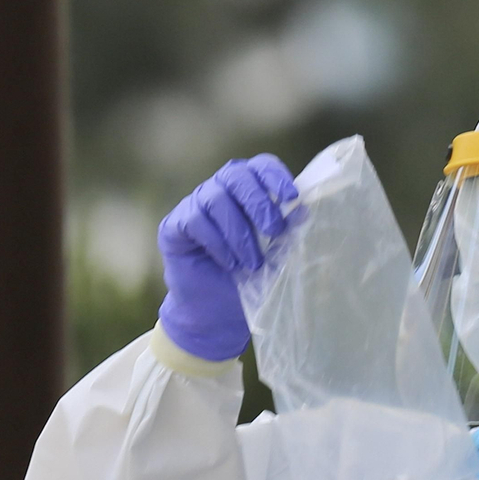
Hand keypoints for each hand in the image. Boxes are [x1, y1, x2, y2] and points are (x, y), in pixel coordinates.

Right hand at [157, 155, 298, 361]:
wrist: (218, 313)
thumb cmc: (251, 280)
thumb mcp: (277, 258)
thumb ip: (288, 235)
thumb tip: (303, 211)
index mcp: (248, 192)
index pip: (260, 166)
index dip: (275, 176)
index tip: (292, 198)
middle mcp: (220, 191)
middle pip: (236, 176)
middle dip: (259, 203)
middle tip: (274, 232)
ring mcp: (195, 205)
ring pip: (215, 198)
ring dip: (239, 232)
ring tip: (252, 263)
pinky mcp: (175, 225)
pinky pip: (195, 220)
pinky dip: (217, 242)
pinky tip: (229, 263)